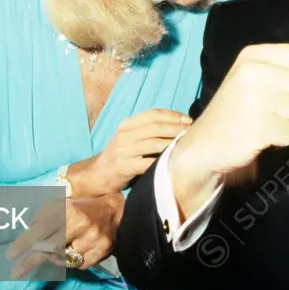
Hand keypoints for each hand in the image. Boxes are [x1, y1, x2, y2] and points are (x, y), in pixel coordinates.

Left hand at [6, 192, 125, 276]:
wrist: (115, 209)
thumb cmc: (83, 204)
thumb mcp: (62, 203)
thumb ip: (44, 215)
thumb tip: (26, 231)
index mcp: (69, 209)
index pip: (42, 228)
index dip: (24, 243)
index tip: (10, 255)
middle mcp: (81, 225)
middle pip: (50, 249)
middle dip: (30, 262)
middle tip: (15, 273)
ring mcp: (93, 239)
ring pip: (65, 260)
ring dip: (56, 258)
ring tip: (56, 252)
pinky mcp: (103, 251)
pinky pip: (81, 265)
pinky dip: (73, 261)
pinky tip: (75, 251)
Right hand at [66, 108, 192, 197]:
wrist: (97, 175)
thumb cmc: (120, 156)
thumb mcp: (129, 138)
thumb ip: (147, 130)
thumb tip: (177, 125)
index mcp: (127, 124)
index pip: (153, 114)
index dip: (173, 115)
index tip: (188, 120)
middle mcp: (124, 134)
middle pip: (156, 127)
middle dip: (176, 128)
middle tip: (191, 132)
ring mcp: (123, 150)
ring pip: (154, 143)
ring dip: (173, 143)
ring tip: (186, 145)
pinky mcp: (124, 166)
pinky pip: (148, 162)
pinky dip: (162, 161)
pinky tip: (173, 162)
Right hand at [170, 45, 288, 218]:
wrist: (205, 145)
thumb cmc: (240, 110)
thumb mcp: (267, 81)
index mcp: (253, 55)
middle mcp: (251, 72)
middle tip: (276, 110)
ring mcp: (252, 99)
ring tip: (267, 123)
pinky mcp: (256, 127)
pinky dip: (283, 139)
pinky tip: (263, 136)